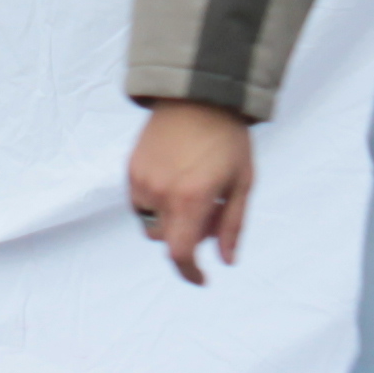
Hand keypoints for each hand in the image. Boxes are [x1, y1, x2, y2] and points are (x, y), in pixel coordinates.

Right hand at [126, 102, 254, 285]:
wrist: (198, 94)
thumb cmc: (228, 139)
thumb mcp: (242, 182)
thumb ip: (233, 225)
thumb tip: (227, 261)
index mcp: (192, 198)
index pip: (181, 253)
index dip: (189, 272)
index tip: (201, 278)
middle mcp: (161, 193)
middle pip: (165, 240)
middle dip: (185, 237)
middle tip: (209, 213)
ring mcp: (141, 180)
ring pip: (149, 223)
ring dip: (168, 221)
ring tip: (190, 194)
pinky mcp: (131, 168)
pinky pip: (139, 202)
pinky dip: (155, 203)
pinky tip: (175, 179)